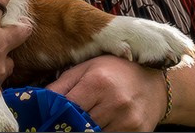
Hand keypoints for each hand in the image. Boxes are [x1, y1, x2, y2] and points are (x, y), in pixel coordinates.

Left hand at [46, 55, 168, 130]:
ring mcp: (127, 120)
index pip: (66, 107)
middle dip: (69, 125)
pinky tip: (99, 126)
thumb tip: (40, 99)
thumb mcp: (88, 67)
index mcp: (98, 82)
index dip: (55, 114)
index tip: (49, 118)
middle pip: (79, 125)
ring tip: (82, 123)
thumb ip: (63, 84)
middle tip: (64, 122)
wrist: (155, 82)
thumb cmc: (116, 70)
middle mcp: (114, 102)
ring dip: (85, 131)